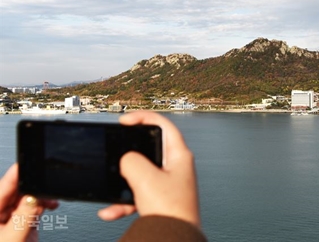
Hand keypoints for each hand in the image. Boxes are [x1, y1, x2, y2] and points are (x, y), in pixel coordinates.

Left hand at [0, 164, 58, 241]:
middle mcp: (0, 213)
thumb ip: (24, 216)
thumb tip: (34, 196)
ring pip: (28, 199)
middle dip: (34, 188)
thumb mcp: (13, 237)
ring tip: (51, 200)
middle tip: (47, 187)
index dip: (15, 174)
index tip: (26, 162)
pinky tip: (51, 205)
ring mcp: (11, 219)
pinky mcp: (22, 224)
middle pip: (18, 192)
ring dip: (42, 197)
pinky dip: (44, 205)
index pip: (3, 187)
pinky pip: (33, 208)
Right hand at [98, 111, 200, 227]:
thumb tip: (127, 160)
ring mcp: (168, 185)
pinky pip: (137, 197)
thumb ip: (131, 161)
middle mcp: (176, 168)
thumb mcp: (144, 178)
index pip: (164, 125)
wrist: (173, 239)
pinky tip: (109, 212)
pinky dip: (122, 203)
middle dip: (128, 154)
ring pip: (139, 176)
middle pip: (148, 150)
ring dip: (121, 184)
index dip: (143, 117)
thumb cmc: (169, 209)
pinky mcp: (160, 202)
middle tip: (114, 152)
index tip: (124, 121)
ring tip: (111, 192)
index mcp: (179, 156)